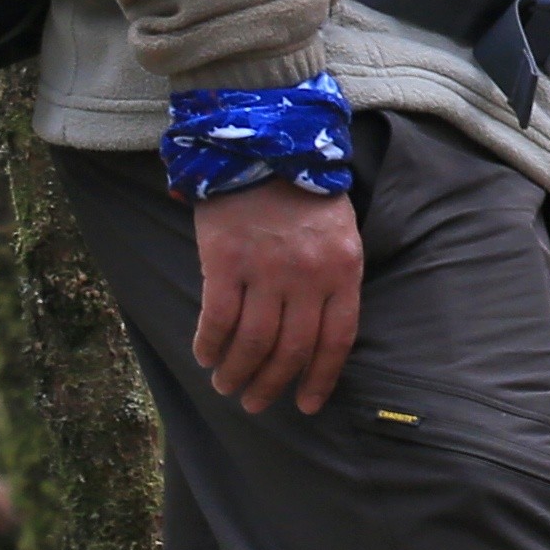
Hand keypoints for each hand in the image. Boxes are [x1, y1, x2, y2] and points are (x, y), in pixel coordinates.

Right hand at [191, 181, 364, 413]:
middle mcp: (308, 275)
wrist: (265, 144)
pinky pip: (218, 319)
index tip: (306, 404)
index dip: (320, 378)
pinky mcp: (226, 261)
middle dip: (272, 385)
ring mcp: (266, 269)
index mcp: (343, 270)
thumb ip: (333, 281)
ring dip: (237, 372)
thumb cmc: (304, 192)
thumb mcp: (339, 234)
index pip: (337, 340)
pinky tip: (206, 356)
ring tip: (227, 386)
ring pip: (254, 342)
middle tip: (255, 403)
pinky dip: (210, 345)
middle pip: (292, 349)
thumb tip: (316, 338)